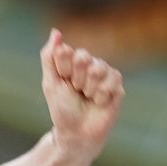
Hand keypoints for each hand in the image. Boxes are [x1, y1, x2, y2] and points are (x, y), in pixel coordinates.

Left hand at [40, 29, 122, 159]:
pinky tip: (99, 102)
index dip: (63, 69)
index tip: (63, 82)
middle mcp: (89, 64)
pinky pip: (112, 79)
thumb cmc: (62, 109)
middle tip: (77, 91)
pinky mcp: (117, 85)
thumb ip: (49, 56)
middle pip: (83, 57)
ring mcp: (104, 73)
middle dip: (76, 79)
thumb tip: (56, 31)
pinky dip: (102, 94)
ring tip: (88, 98)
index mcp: (71, 60)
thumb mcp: (50, 82)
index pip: (67, 51)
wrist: (77, 133)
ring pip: (98, 68)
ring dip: (89, 88)